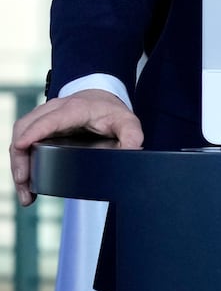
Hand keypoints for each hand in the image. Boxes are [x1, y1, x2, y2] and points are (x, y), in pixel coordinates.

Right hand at [10, 90, 143, 205]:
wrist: (101, 98)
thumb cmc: (110, 111)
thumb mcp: (126, 121)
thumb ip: (132, 135)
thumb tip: (132, 151)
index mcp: (74, 108)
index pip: (50, 119)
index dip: (35, 131)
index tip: (21, 145)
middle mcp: (54, 110)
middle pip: (26, 129)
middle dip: (20, 156)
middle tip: (24, 182)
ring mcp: (43, 117)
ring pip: (20, 136)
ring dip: (18, 163)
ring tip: (26, 192)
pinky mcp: (38, 126)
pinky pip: (22, 141)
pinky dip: (20, 161)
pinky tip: (26, 183)